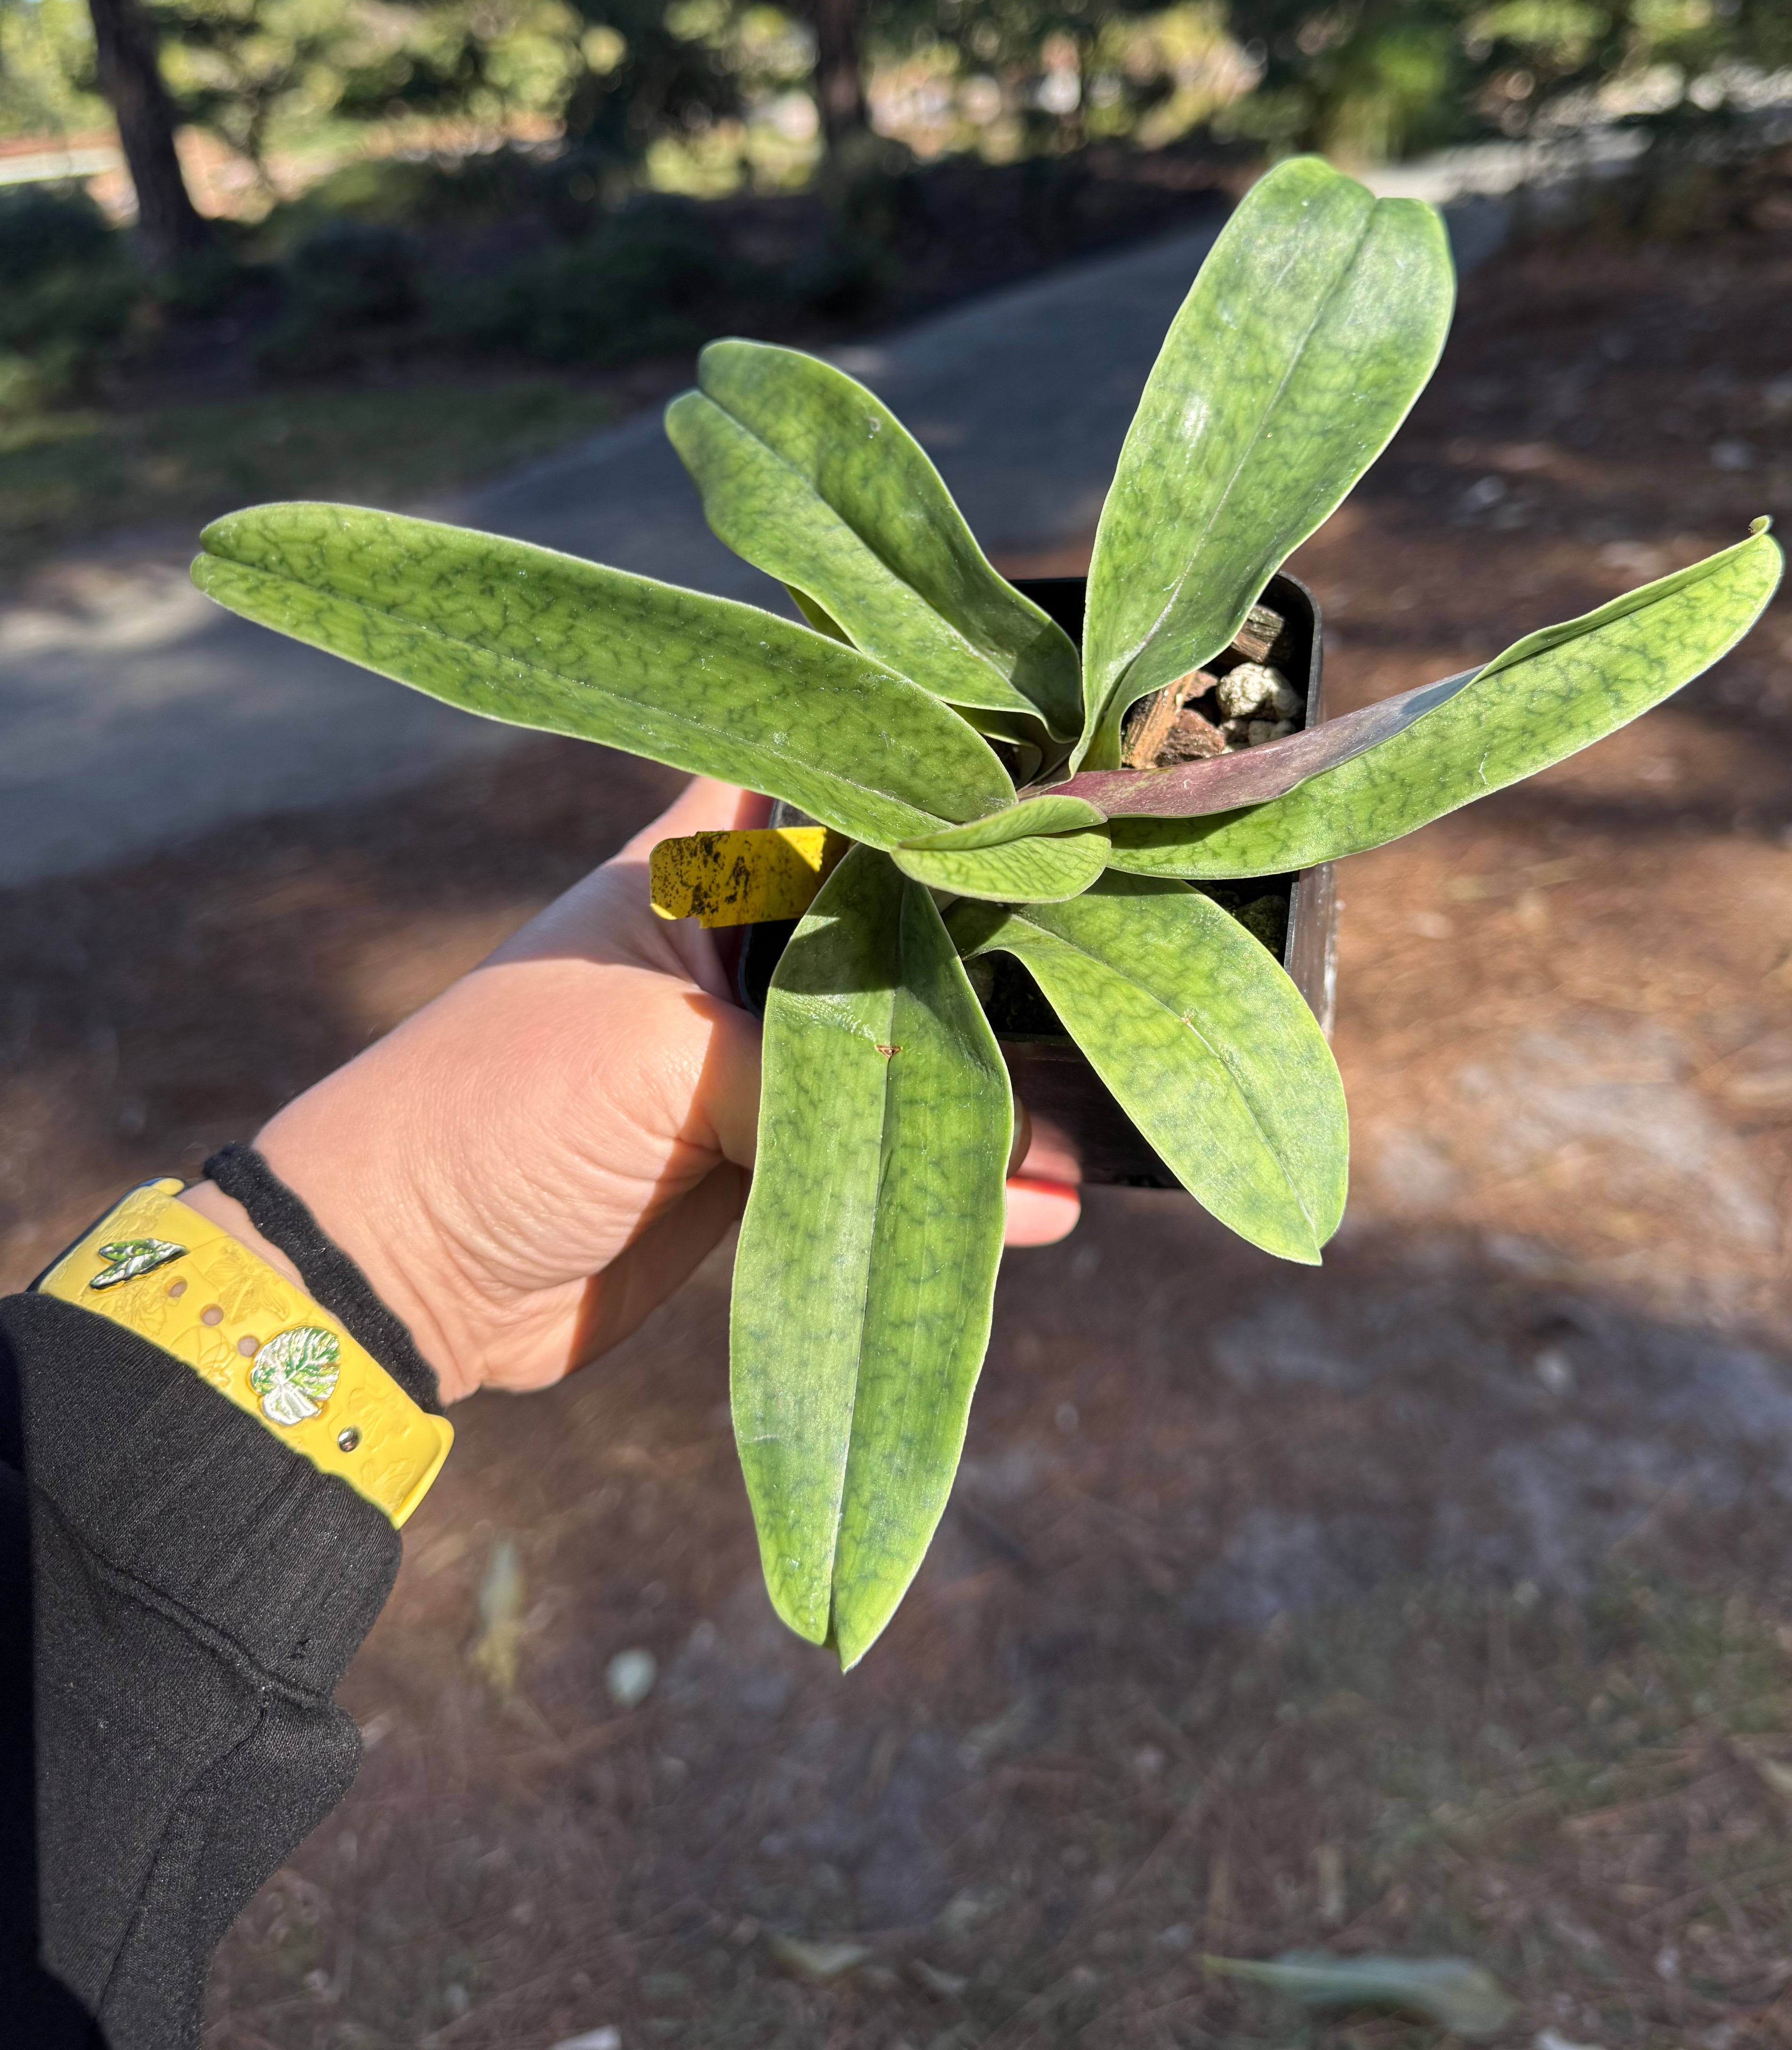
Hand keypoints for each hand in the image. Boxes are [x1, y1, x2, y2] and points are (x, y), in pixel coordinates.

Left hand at [185, 777, 1079, 1401]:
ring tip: (1086, 1118)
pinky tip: (1044, 1200)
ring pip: (915, 1039)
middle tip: (1122, 961)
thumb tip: (1023, 1161)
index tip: (1077, 799)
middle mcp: (751, 933)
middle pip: (913, 918)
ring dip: (992, 1086)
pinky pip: (889, 1146)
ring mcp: (767, 1045)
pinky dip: (962, 1176)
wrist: (411, 1274)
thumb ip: (838, 1079)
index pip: (855, 775)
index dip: (958, 783)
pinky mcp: (775, 1152)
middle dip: (1009, 952)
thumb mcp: (675, 1056)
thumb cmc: (511, 1109)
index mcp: (711, 855)